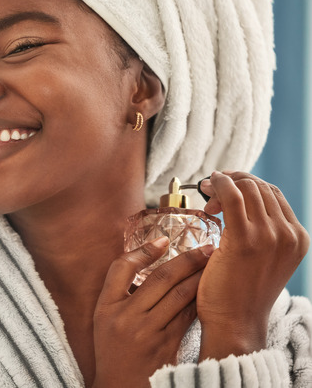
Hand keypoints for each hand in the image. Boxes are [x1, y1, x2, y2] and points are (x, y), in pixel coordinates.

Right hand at [93, 237, 211, 386]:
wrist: (119, 387)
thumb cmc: (113, 350)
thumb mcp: (105, 318)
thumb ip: (121, 293)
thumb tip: (149, 260)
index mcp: (106, 307)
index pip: (121, 268)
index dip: (144, 251)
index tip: (164, 240)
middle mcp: (125, 317)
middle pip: (160, 278)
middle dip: (187, 260)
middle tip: (206, 248)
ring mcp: (147, 332)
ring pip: (180, 295)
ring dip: (200, 277)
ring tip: (214, 264)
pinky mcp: (167, 345)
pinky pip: (188, 316)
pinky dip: (199, 300)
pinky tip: (210, 290)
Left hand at [196, 171, 308, 359]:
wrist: (235, 322)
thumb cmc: (239, 293)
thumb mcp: (262, 260)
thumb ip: (260, 234)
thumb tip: (236, 204)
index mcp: (297, 238)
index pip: (274, 194)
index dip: (246, 185)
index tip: (223, 190)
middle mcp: (289, 234)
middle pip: (262, 187)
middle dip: (234, 181)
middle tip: (209, 192)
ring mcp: (271, 236)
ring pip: (248, 187)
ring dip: (223, 183)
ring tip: (206, 196)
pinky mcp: (246, 239)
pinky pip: (233, 196)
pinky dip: (219, 184)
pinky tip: (207, 187)